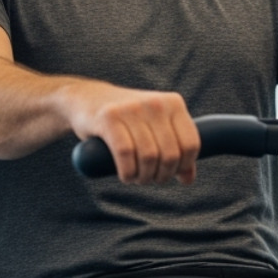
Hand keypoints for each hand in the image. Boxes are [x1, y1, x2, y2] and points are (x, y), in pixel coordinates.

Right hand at [65, 81, 200, 184]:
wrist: (86, 98)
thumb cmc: (126, 120)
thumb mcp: (155, 129)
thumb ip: (174, 150)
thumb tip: (188, 179)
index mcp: (173, 103)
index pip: (191, 144)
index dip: (183, 166)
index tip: (171, 173)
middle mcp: (156, 103)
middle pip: (170, 154)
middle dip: (161, 176)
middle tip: (149, 179)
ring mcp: (132, 108)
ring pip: (148, 156)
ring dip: (143, 177)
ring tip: (136, 178)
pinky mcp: (108, 117)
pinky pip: (126, 153)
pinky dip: (128, 172)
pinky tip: (126, 175)